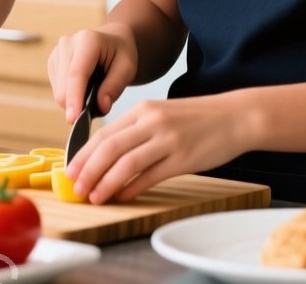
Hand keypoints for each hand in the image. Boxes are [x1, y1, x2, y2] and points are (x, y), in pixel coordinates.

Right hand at [47, 27, 137, 122]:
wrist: (111, 40)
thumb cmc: (120, 54)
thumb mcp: (128, 68)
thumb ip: (115, 86)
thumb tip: (101, 106)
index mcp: (87, 41)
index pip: (76, 75)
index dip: (74, 99)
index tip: (73, 120)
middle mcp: (67, 44)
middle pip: (64, 89)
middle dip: (79, 104)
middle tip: (101, 102)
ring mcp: (56, 53)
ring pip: (59, 93)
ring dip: (76, 100)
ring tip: (94, 89)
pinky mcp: (52, 63)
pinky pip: (57, 90)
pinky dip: (71, 95)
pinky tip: (85, 85)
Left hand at [63, 95, 255, 204]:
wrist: (235, 117)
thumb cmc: (197, 119)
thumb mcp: (162, 114)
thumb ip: (136, 129)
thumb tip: (106, 152)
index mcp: (143, 110)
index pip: (104, 133)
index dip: (83, 154)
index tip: (70, 170)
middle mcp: (152, 122)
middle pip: (109, 148)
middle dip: (88, 170)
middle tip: (75, 187)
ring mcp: (168, 141)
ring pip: (126, 163)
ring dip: (106, 183)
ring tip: (94, 196)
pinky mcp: (183, 159)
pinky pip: (150, 176)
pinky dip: (132, 187)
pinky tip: (122, 196)